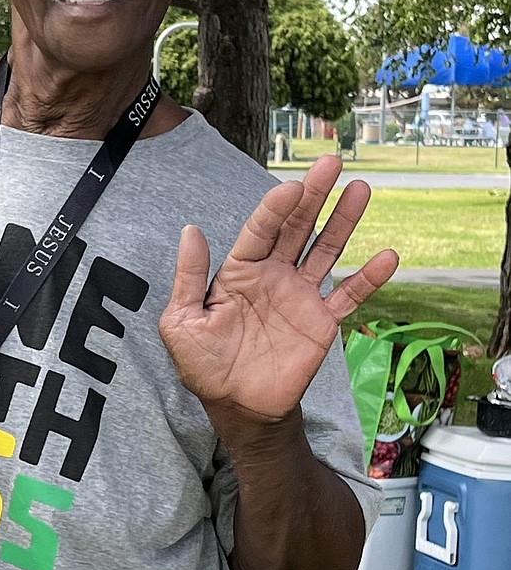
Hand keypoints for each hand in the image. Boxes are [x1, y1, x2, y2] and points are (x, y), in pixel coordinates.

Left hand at [158, 154, 398, 428]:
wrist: (237, 407)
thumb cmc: (204, 365)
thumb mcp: (181, 322)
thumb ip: (188, 278)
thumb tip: (190, 230)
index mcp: (239, 271)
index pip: (260, 230)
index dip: (275, 208)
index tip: (291, 186)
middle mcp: (273, 276)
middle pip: (296, 228)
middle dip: (313, 195)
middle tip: (331, 162)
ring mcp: (300, 296)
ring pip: (325, 250)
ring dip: (343, 221)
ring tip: (360, 189)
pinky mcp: (321, 322)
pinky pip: (348, 296)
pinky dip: (368, 278)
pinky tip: (387, 256)